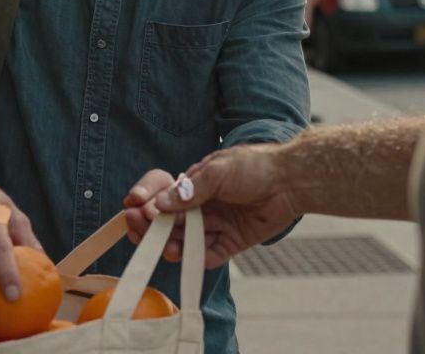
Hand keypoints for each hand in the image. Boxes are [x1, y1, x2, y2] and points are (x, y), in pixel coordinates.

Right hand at [122, 145, 299, 268]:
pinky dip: (199, 258)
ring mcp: (216, 224)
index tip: (133, 208)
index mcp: (193, 185)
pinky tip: (190, 258)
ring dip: (173, 245)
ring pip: (187, 240)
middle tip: (141, 233)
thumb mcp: (216, 171)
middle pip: (169, 222)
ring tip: (167, 250)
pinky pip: (211, 254)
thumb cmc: (253, 166)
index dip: (146, 203)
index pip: (161, 196)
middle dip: (152, 228)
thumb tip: (159, 204)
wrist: (291, 180)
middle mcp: (201, 206)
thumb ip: (189, 190)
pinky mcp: (232, 241)